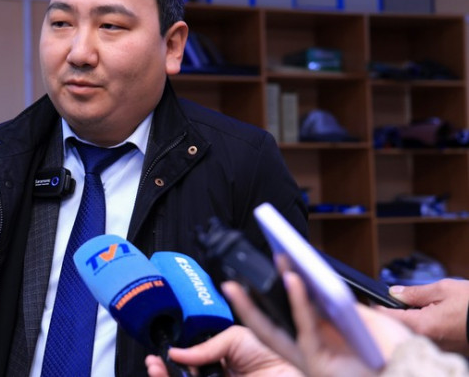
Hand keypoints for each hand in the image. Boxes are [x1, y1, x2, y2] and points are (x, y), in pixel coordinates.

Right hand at [145, 324, 301, 376]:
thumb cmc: (276, 361)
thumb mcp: (237, 339)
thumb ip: (206, 344)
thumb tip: (177, 351)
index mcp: (220, 364)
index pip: (189, 361)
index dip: (173, 356)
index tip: (162, 351)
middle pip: (182, 375)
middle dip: (164, 370)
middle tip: (155, 362)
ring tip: (156, 368)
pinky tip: (168, 375)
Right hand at [221, 272, 411, 376]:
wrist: (411, 375)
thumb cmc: (393, 353)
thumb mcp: (360, 318)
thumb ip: (335, 302)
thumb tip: (313, 281)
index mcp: (316, 340)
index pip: (283, 315)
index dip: (266, 296)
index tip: (257, 273)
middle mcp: (306, 351)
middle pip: (266, 326)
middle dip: (245, 305)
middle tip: (229, 283)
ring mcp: (309, 359)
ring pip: (274, 330)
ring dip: (258, 304)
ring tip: (252, 275)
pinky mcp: (318, 363)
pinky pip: (304, 327)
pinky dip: (297, 301)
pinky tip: (293, 278)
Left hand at [377, 278, 468, 354]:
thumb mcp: (443, 289)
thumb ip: (414, 293)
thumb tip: (394, 292)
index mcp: (423, 325)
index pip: (387, 318)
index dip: (378, 306)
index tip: (373, 298)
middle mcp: (428, 340)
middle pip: (398, 327)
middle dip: (394, 314)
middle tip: (394, 300)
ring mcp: (438, 347)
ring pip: (412, 333)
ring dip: (408, 321)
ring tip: (414, 307)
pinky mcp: (448, 349)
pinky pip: (427, 338)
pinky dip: (423, 327)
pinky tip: (428, 317)